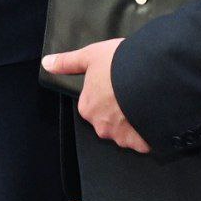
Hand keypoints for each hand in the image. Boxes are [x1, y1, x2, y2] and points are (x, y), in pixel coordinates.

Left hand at [40, 37, 149, 152]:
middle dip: (119, 111)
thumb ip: (68, 62)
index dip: (106, 94)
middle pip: (109, 121)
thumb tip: (47, 63)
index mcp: (88, 108)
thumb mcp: (91, 56)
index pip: (93, 105)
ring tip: (144, 102)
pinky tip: (153, 116)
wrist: (152, 77)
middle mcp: (101, 127)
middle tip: (132, 92)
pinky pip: (144, 140)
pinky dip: (147, 131)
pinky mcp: (142, 144)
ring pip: (127, 131)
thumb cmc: (120, 66)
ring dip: (134, 121)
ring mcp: (123, 137)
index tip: (116, 85)